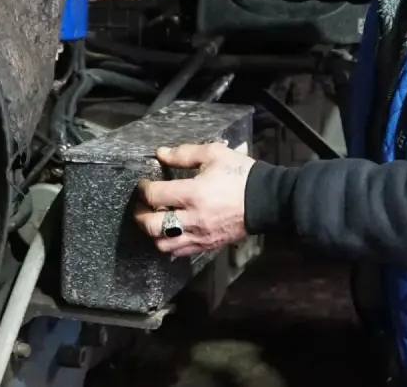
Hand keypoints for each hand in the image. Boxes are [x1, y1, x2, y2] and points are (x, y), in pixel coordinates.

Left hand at [134, 142, 254, 258]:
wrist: (267, 200)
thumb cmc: (240, 174)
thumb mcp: (214, 154)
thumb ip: (184, 154)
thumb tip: (160, 153)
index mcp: (193, 194)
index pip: (154, 196)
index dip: (143, 189)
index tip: (144, 184)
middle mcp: (193, 219)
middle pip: (151, 226)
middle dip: (140, 215)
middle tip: (141, 206)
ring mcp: (200, 236)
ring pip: (163, 244)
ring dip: (153, 233)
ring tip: (155, 220)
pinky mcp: (208, 246)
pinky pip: (180, 252)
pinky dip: (170, 244)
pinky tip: (171, 232)